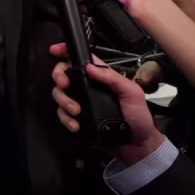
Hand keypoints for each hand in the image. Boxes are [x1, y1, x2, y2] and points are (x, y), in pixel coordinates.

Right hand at [50, 42, 163, 164]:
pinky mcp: (78, 119)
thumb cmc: (139, 117)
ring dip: (63, 101)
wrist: (137, 144)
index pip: (81, 59)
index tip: (56, 50)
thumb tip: (90, 67)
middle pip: (63, 75)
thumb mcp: (131, 92)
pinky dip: (66, 119)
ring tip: (76, 111)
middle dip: (59, 77)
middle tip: (64, 85)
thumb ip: (112, 77)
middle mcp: (88, 87)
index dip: (66, 51)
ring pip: (59, 95)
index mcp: (101, 77)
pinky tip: (76, 124)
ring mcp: (81, 103)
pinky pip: (62, 115)